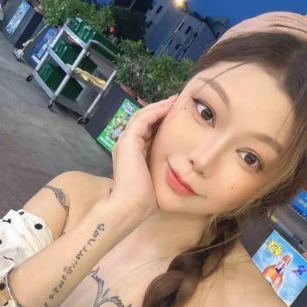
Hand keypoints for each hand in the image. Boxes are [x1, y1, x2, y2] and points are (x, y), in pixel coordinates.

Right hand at [108, 94, 178, 222]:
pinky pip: (143, 119)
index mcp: (132, 154)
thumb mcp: (157, 179)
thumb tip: (181, 171)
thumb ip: (162, 170)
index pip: (146, 131)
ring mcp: (125, 142)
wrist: (131, 206)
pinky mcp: (128, 141)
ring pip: (142, 116)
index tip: (176, 115)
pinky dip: (156, 111)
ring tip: (175, 100)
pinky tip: (169, 106)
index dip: (160, 121)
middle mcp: (126, 145)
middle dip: (160, 110)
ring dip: (159, 106)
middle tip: (176, 102)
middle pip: (143, 120)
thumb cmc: (145, 200)